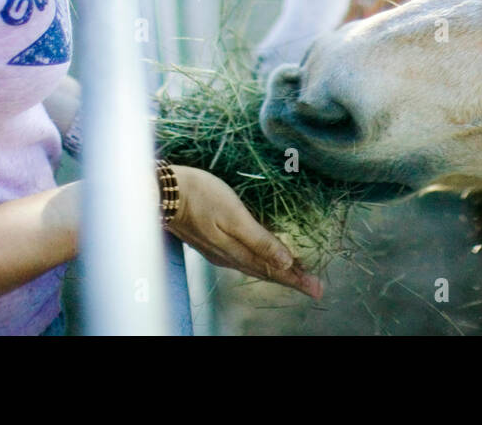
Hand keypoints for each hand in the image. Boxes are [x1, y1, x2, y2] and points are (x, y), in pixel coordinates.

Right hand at [166, 165, 322, 299]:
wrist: (163, 192)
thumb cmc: (201, 196)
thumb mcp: (234, 215)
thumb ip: (259, 240)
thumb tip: (286, 262)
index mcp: (237, 252)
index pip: (273, 270)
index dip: (297, 279)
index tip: (318, 289)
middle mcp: (229, 257)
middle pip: (266, 271)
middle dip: (292, 279)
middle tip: (314, 286)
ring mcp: (219, 251)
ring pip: (255, 266)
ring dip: (278, 271)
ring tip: (297, 274)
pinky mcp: (211, 241)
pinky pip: (243, 258)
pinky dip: (261, 260)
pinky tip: (264, 257)